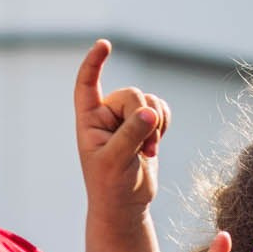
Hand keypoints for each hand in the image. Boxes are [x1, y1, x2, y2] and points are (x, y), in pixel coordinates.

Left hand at [73, 40, 169, 219]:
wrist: (125, 206)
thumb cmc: (110, 186)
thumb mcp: (116, 161)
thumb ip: (131, 134)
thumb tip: (151, 112)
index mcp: (89, 120)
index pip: (87, 84)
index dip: (94, 63)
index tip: (105, 44)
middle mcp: (107, 115)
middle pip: (132, 95)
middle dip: (144, 119)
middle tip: (146, 149)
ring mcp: (127, 120)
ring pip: (149, 102)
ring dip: (156, 125)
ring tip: (149, 151)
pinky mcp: (146, 127)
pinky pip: (161, 110)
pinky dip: (164, 123)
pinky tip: (156, 145)